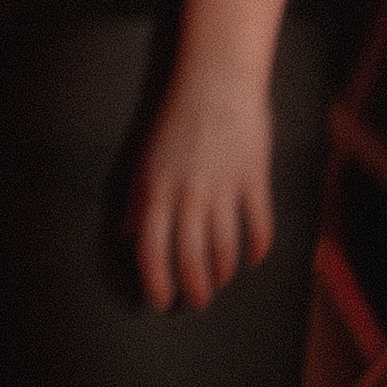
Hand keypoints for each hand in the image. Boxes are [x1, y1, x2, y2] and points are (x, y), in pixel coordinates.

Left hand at [127, 59, 275, 312]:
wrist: (215, 83)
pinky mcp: (255, 180)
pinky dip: (257, 249)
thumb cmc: (174, 120)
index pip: (151, 252)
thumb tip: (127, 235)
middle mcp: (188, 195)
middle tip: (195, 303)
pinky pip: (259, 226)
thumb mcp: (145, 160)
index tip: (159, 303)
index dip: (155, 284)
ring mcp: (224, 189)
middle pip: (191, 259)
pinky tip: (252, 260)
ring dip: (222, 273)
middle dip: (194, 289)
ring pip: (225, 249)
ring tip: (219, 283)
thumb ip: (138, 200)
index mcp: (155, 190)